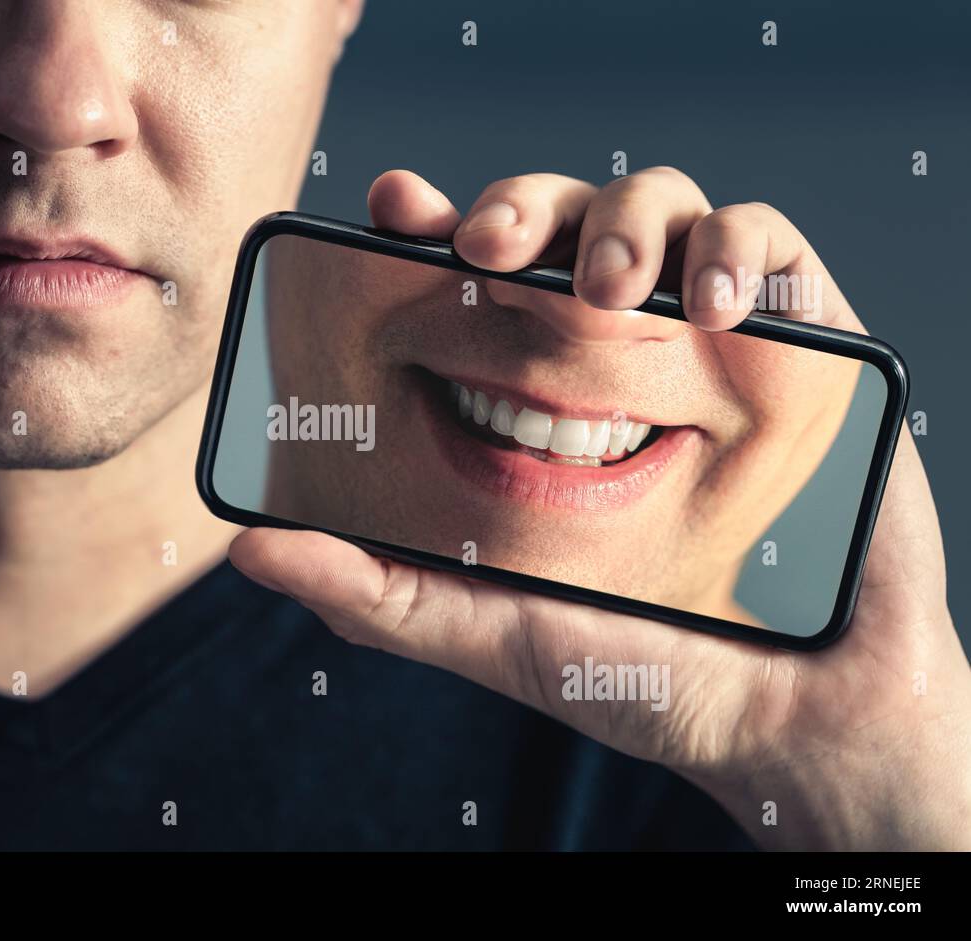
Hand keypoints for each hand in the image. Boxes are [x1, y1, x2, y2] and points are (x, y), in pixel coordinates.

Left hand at [230, 167, 970, 849]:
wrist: (792, 716)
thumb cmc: (634, 674)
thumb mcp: (489, 632)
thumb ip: (378, 593)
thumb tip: (251, 549)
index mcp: (530, 397)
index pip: (465, 281)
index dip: (424, 228)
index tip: (390, 208)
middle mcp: (608, 355)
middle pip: (553, 223)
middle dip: (516, 207)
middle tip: (487, 247)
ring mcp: (702, 342)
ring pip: (653, 208)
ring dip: (622, 223)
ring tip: (607, 293)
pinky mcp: (803, 344)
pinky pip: (766, 246)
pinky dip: (734, 249)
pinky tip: (709, 309)